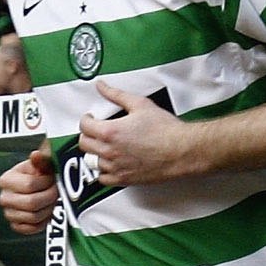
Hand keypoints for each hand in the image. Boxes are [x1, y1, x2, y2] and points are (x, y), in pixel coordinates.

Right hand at [0, 148, 58, 232]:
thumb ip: (40, 160)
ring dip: (48, 210)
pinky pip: (32, 228)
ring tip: (51, 201)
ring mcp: (9, 213)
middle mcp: (4, 198)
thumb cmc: (36, 175)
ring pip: (34, 217)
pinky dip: (42, 222)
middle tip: (55, 192)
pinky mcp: (16, 225)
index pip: (29, 185)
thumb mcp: (38, 164)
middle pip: (31, 203)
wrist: (32, 187)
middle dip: (49, 198)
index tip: (52, 179)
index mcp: (6, 180)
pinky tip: (45, 211)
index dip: (45, 183)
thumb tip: (36, 155)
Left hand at [79, 81, 199, 187]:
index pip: (84, 126)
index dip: (86, 119)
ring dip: (95, 153)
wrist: (181, 150)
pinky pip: (103, 179)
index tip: (91, 118)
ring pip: (92, 162)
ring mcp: (116, 167)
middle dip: (88, 135)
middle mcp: (110, 151)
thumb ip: (116, 94)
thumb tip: (102, 87)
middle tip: (95, 130)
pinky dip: (103, 171)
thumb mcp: (140, 104)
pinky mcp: (125, 179)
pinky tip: (110, 163)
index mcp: (110, 132)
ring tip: (104, 146)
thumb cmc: (165, 130)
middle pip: (84, 144)